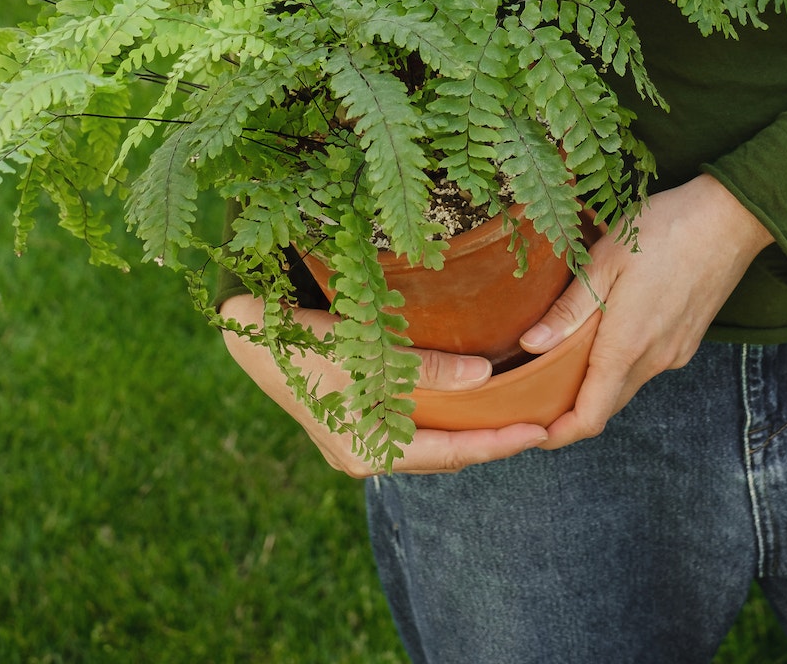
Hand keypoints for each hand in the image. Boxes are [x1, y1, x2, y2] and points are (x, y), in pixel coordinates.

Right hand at [218, 294, 549, 477]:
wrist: (246, 331)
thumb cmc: (303, 339)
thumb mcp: (365, 351)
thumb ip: (426, 368)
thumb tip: (486, 378)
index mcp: (368, 450)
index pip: (452, 454)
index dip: (498, 444)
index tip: (541, 433)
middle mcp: (362, 456)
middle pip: (441, 455)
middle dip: (486, 441)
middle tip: (534, 422)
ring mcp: (351, 442)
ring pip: (423, 444)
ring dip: (461, 431)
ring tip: (504, 412)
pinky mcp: (344, 423)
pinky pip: (403, 430)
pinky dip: (434, 419)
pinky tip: (454, 399)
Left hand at [520, 175, 772, 450]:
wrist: (730, 218)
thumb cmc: (665, 229)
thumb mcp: (606, 259)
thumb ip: (570, 308)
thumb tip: (532, 345)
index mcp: (628, 345)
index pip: (590, 417)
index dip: (559, 434)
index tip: (531, 431)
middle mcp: (655, 360)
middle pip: (606, 405)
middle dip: (571, 410)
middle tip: (537, 392)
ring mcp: (675, 352)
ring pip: (627, 384)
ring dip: (598, 383)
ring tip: (564, 357)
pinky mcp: (688, 340)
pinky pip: (647, 365)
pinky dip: (622, 362)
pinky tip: (607, 332)